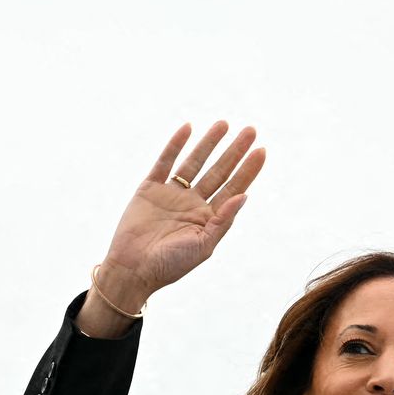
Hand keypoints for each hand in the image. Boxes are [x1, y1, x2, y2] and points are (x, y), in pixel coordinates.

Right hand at [98, 121, 264, 302]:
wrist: (132, 270)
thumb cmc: (170, 265)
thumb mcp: (203, 246)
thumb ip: (223, 220)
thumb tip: (245, 196)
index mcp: (208, 218)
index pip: (234, 188)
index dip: (248, 170)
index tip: (261, 150)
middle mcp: (192, 203)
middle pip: (218, 171)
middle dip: (234, 151)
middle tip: (251, 130)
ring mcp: (171, 194)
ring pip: (194, 163)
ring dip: (209, 143)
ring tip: (224, 124)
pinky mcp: (149, 189)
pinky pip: (164, 163)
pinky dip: (175, 146)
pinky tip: (187, 129)